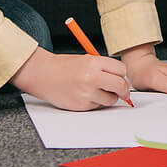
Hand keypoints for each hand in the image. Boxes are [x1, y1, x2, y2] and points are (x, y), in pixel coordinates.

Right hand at [11, 47, 131, 110]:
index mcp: (94, 63)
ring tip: (99, 91)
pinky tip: (86, 95)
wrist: (43, 74)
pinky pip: (97, 106)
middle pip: (121, 86)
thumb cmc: (64, 66)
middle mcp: (92, 78)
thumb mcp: (87, 59)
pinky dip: (96, 102)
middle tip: (123, 92)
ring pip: (111, 100)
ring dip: (109, 97)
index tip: (121, 78)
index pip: (121, 70)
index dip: (122, 75)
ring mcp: (86, 93)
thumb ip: (104, 69)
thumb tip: (122, 81)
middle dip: (124, 90)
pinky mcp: (81, 106)